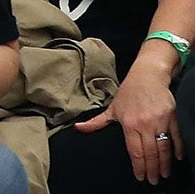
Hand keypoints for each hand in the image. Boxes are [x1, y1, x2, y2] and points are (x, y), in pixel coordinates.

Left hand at [76, 65, 181, 183]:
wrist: (147, 76)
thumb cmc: (129, 92)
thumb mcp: (112, 108)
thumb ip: (97, 122)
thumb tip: (78, 128)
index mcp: (129, 124)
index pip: (134, 150)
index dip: (138, 166)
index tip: (140, 176)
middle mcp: (145, 124)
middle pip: (150, 153)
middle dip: (152, 169)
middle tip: (153, 180)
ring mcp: (160, 122)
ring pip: (164, 148)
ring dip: (165, 163)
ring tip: (164, 174)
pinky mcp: (172, 118)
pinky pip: (176, 137)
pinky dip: (178, 149)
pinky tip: (177, 158)